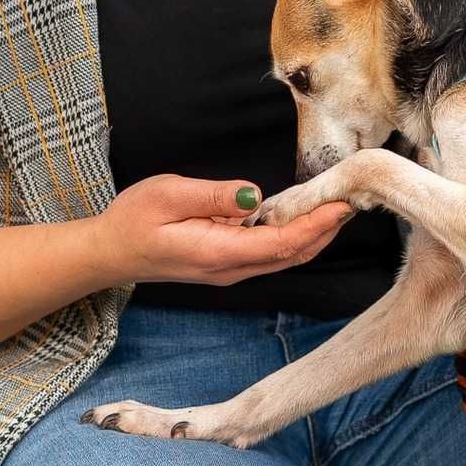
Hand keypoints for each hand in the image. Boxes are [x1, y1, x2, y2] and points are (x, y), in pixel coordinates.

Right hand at [80, 173, 353, 286]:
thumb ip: (213, 195)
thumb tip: (255, 194)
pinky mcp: (228, 264)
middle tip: (355, 198)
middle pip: (293, 254)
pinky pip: (272, 254)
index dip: (316, 225)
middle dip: (326, 230)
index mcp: (219, 252)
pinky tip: (306, 217)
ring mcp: (230, 271)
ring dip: (315, 235)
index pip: (282, 243)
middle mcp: (231, 269)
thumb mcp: (168, 194)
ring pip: (285, 257)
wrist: (111, 252)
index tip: (342, 203)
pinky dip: (296, 237)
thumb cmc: (134, 220)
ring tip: (339, 206)